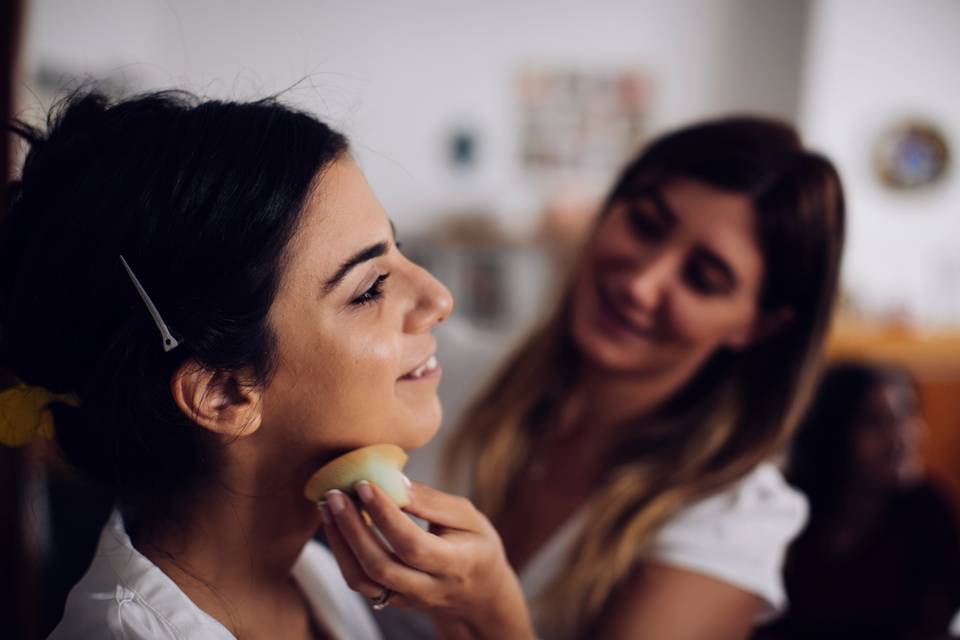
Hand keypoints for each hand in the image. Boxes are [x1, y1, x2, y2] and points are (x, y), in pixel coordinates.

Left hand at [318, 480, 535, 639]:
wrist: (479, 594)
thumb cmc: (475, 545)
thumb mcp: (469, 517)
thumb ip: (433, 502)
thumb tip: (396, 480)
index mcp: (457, 564)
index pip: (413, 544)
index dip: (385, 515)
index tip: (365, 484)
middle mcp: (430, 588)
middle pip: (381, 566)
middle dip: (352, 528)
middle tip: (334, 494)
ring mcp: (408, 599)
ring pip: (364, 580)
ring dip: (340, 543)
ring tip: (327, 507)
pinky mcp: (391, 601)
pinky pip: (360, 583)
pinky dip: (342, 554)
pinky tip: (336, 526)